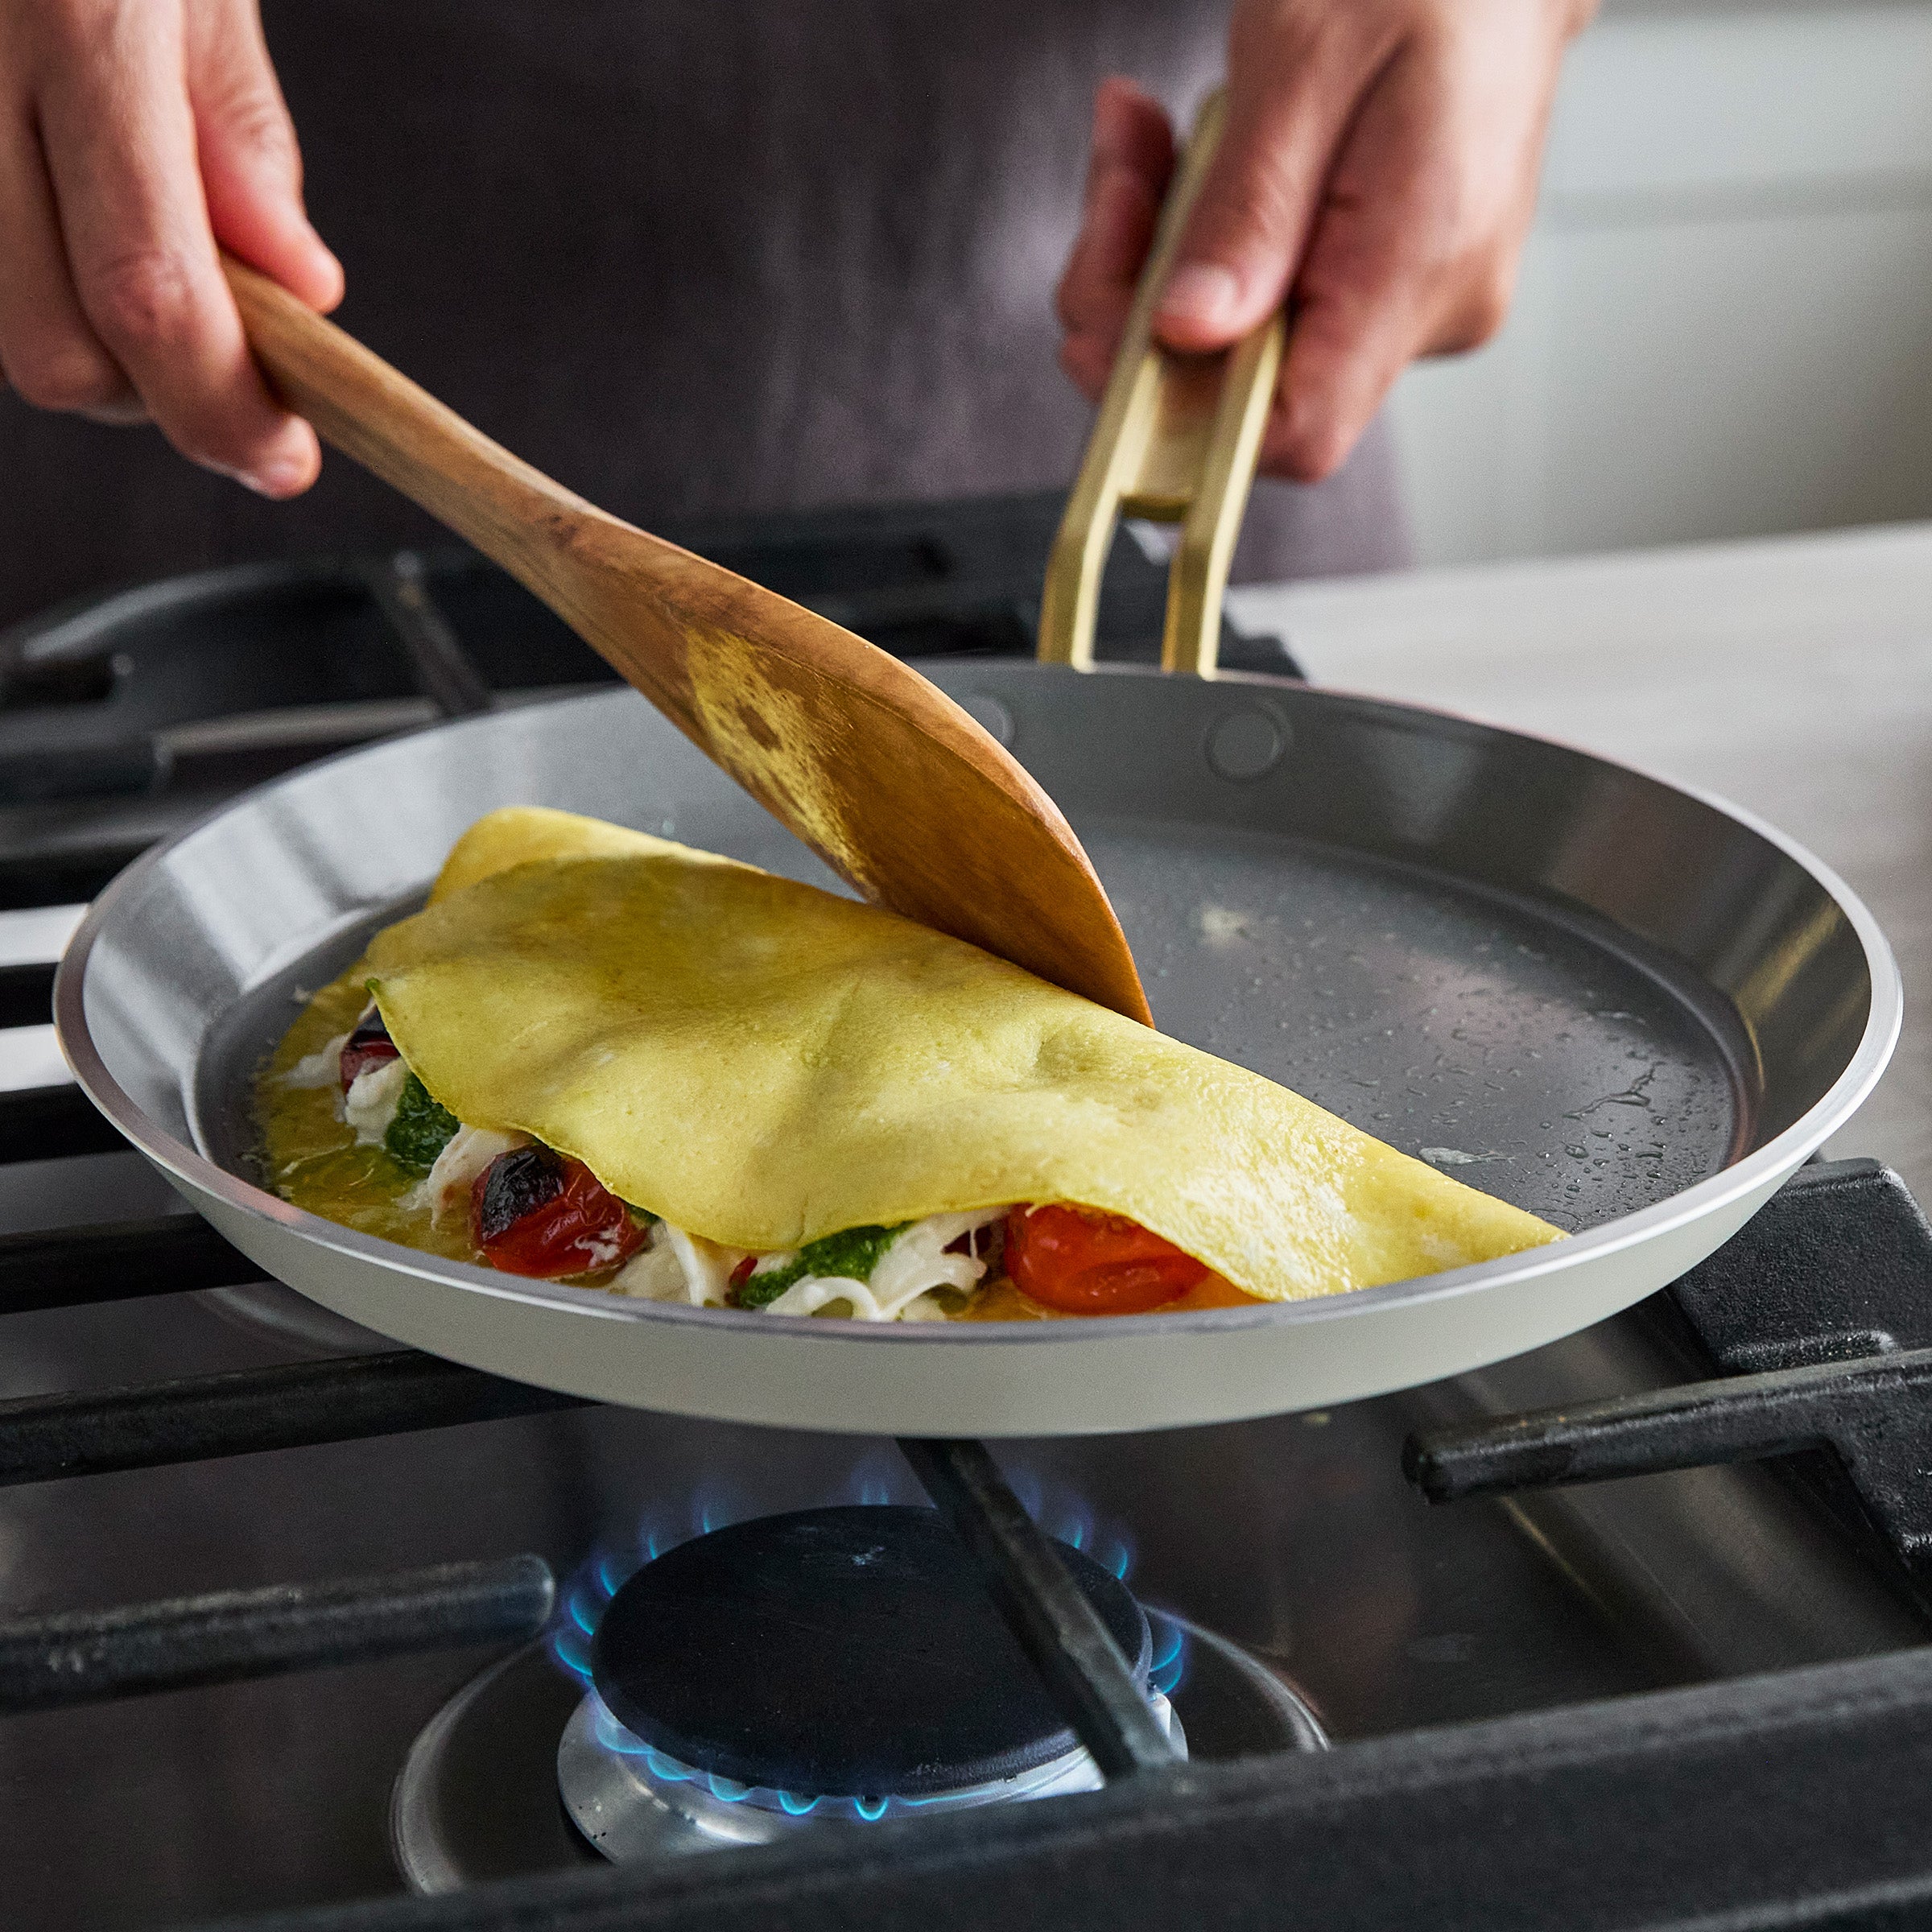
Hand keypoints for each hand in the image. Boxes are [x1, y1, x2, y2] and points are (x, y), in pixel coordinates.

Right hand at [0, 0, 340, 494]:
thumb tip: (294, 287)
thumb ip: (233, 126)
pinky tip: (68, 210)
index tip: (284, 458)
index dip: (225, 412)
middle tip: (228, 361)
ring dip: (87, 339)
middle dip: (154, 395)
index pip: (152, 295)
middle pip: (50, 350)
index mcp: (71, 15)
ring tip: (143, 256)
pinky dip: (27, 269)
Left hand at [1056, 0, 1594, 482]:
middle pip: (1242, 386)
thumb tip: (1188, 333)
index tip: (1104, 330)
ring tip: (1139, 136)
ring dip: (1160, 248)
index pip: (1292, 432)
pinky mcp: (1382, 276)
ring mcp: (1407, 299)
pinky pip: (1264, 291)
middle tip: (1116, 175)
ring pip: (1237, 336)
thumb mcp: (1310, 58)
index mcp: (1419, 264)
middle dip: (1143, 295)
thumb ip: (1248, 210)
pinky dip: (1204, 231)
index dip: (1179, 413)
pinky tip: (1184, 151)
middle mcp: (1426, 309)